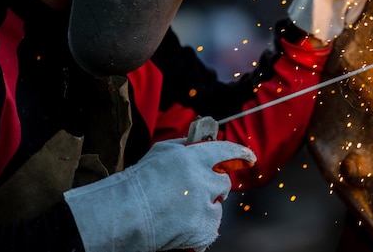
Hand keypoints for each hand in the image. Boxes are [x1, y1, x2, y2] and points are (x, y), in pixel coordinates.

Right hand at [64, 139, 255, 251]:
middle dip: (214, 187)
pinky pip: (212, 227)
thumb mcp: (160, 153)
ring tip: (180, 211)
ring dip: (206, 208)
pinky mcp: (202, 227)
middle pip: (223, 181)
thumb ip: (184, 147)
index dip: (240, 153)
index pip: (226, 151)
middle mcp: (202, 178)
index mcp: (192, 157)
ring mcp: (203, 204)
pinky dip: (201, 229)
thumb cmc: (137, 183)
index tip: (249, 157)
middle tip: (194, 192)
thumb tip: (199, 143)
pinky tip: (182, 226)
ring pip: (218, 205)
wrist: (123, 214)